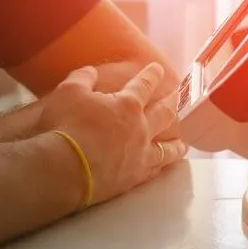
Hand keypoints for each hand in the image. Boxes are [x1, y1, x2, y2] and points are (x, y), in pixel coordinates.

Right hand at [37, 62, 185, 205]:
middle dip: (173, 103)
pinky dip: (160, 168)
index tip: (159, 69)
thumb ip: (83, 78)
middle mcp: (140, 129)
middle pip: (164, 114)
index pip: (144, 85)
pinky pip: (153, 171)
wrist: (64, 169)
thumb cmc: (66, 126)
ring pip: (166, 149)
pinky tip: (161, 168)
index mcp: (127, 104)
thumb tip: (91, 72)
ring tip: (183, 144)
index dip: (152, 75)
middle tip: (179, 98)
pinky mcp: (133, 178)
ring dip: (175, 145)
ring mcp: (139, 156)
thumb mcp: (69, 91)